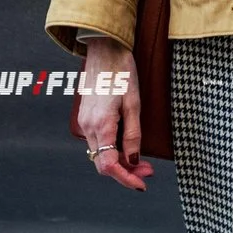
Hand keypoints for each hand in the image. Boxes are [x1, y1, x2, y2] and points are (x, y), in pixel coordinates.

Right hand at [76, 39, 152, 190]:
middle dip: (125, 172)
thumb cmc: (122, 71)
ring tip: (141, 160)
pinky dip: (111, 149)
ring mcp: (84, 121)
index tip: (142, 184)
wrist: (104, 48)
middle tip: (148, 170)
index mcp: (101, 125)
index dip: (126, 179)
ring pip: (99, 154)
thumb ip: (133, 134)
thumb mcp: (134, 102)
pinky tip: (126, 145)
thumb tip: (134, 160)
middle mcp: (88, 127)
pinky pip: (97, 142)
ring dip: (119, 161)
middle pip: (103, 163)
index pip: (109, 165)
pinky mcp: (86, 116)